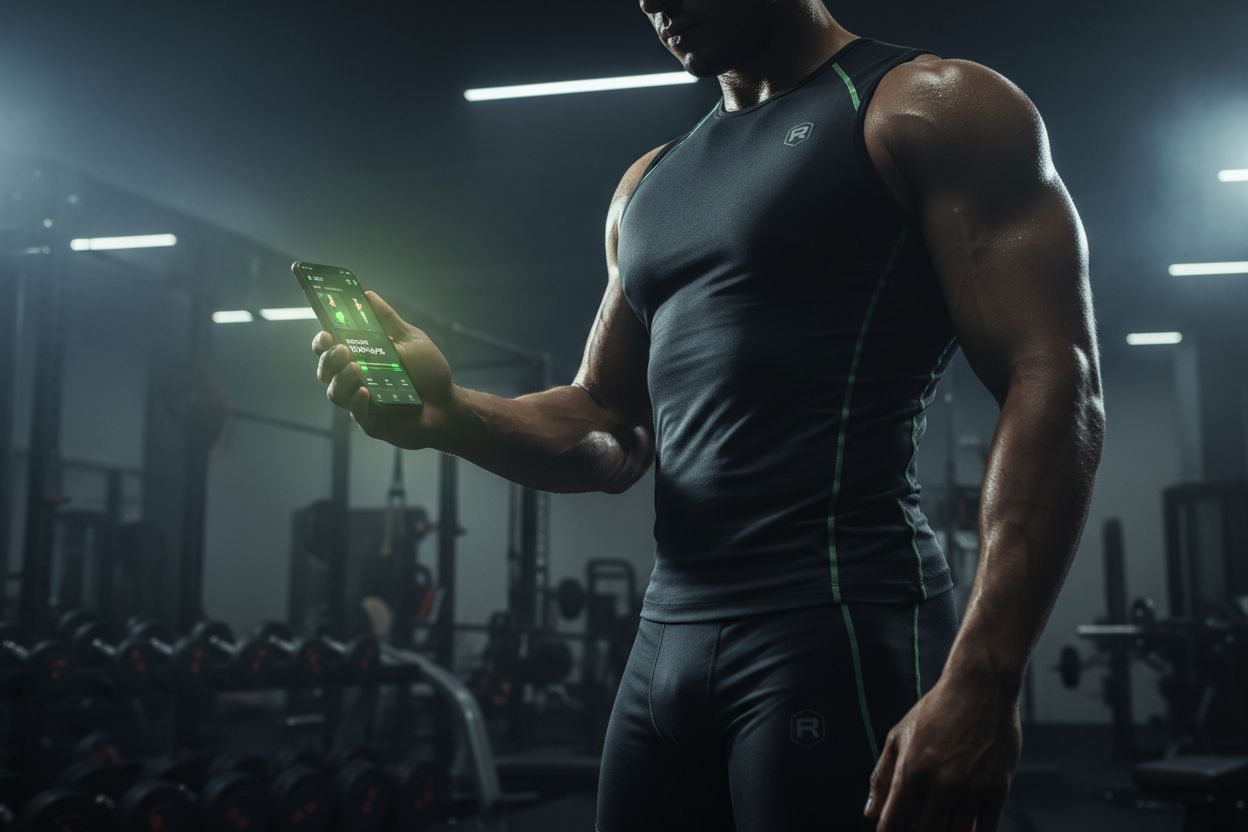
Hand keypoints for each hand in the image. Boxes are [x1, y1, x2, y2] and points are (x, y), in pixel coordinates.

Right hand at [313, 290, 456, 448]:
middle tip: (342, 349)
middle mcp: (356, 380)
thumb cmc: (429, 372)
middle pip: (326, 371)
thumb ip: (388, 320)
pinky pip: (356, 414)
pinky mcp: (372, 423)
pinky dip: (358, 402)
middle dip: (328, 359)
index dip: (322, 341)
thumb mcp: (411, 340)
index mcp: (361, 358)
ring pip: (336, 393)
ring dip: (342, 379)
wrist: (449, 404)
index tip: (325, 331)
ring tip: (357, 368)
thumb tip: (367, 295)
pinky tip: (366, 391)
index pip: (330, 349)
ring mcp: (362, 403)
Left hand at [864, 671, 1020, 831]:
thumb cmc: (935, 711)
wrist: (981, 687)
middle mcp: (941, 782)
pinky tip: (962, 827)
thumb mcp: (899, 737)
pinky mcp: (998, 789)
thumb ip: (882, 777)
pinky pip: (984, 830)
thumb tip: (871, 814)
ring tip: (937, 822)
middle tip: (916, 826)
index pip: (893, 822)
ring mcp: (972, 788)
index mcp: (911, 769)